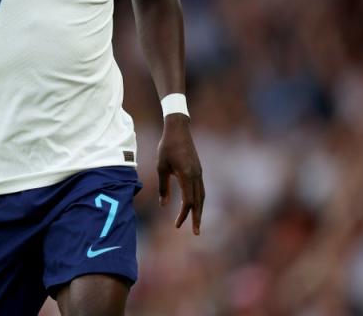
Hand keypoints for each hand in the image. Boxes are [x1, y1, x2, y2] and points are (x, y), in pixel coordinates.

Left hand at [156, 114, 204, 234]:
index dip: (183, 215)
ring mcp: (199, 173)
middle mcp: (196, 176)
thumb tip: (164, 205)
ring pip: (202, 196)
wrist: (178, 129)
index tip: (177, 225)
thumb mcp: (161, 167)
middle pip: (198, 202)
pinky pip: (201, 189)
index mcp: (186, 175)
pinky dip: (199, 200)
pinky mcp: (199, 170)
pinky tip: (194, 205)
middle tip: (196, 233)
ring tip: (196, 222)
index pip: (188, 201)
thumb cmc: (166, 146)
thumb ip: (163, 187)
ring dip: (199, 210)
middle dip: (197, 218)